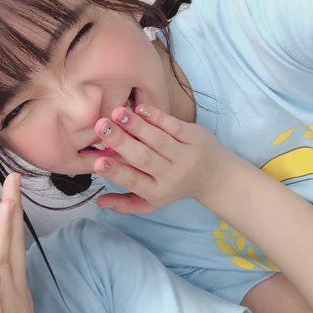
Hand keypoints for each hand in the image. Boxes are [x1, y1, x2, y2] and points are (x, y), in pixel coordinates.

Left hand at [0, 173, 49, 312]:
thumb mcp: (5, 312)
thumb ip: (0, 289)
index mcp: (12, 286)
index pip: (12, 242)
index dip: (11, 213)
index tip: (9, 185)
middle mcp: (13, 289)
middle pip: (13, 242)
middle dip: (12, 208)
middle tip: (13, 177)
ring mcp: (7, 306)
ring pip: (6, 263)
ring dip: (6, 234)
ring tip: (6, 204)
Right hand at [93, 104, 230, 213]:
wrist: (215, 178)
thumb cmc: (174, 188)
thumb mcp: (151, 203)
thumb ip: (125, 203)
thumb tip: (99, 202)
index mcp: (156, 191)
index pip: (133, 181)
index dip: (115, 172)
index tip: (97, 163)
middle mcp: (171, 175)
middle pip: (144, 158)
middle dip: (121, 142)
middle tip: (102, 126)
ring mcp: (184, 155)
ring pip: (158, 140)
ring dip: (137, 125)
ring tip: (117, 112)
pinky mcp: (194, 137)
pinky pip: (174, 126)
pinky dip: (157, 116)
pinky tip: (139, 108)